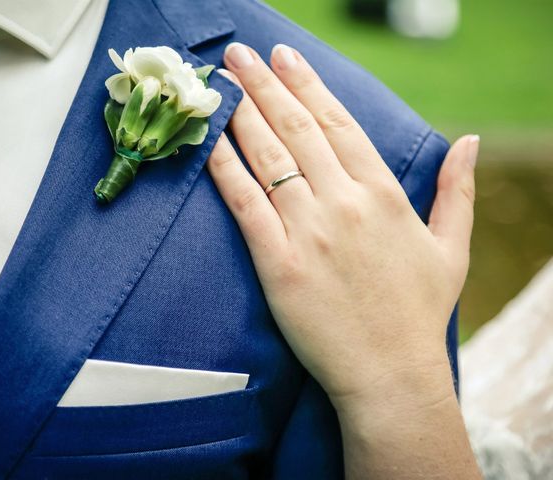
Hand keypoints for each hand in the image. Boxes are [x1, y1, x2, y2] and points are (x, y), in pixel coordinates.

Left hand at [207, 42, 480, 477]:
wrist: (391, 376)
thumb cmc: (418, 314)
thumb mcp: (452, 248)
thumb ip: (458, 190)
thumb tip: (471, 139)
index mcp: (384, 195)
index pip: (339, 124)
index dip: (308, 85)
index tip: (285, 58)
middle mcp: (345, 204)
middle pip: (297, 129)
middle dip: (266, 85)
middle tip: (240, 54)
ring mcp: (310, 232)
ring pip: (269, 158)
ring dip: (241, 114)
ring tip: (221, 83)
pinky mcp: (279, 263)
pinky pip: (246, 204)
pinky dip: (225, 168)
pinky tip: (209, 141)